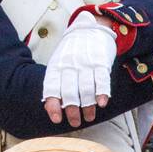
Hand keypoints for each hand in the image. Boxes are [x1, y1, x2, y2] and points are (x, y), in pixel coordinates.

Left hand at [43, 12, 116, 128]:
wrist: (90, 28)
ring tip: (89, 117)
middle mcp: (70, 65)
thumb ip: (56, 82)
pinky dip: (102, 93)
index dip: (53, 105)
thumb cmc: (72, 52)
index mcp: (57, 66)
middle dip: (72, 111)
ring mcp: (85, 63)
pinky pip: (101, 79)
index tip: (56, 119)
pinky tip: (102, 103)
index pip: (52, 87)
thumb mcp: (58, 62)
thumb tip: (50, 107)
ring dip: (88, 106)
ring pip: (86, 89)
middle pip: (70, 92)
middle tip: (75, 122)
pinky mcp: (100, 61)